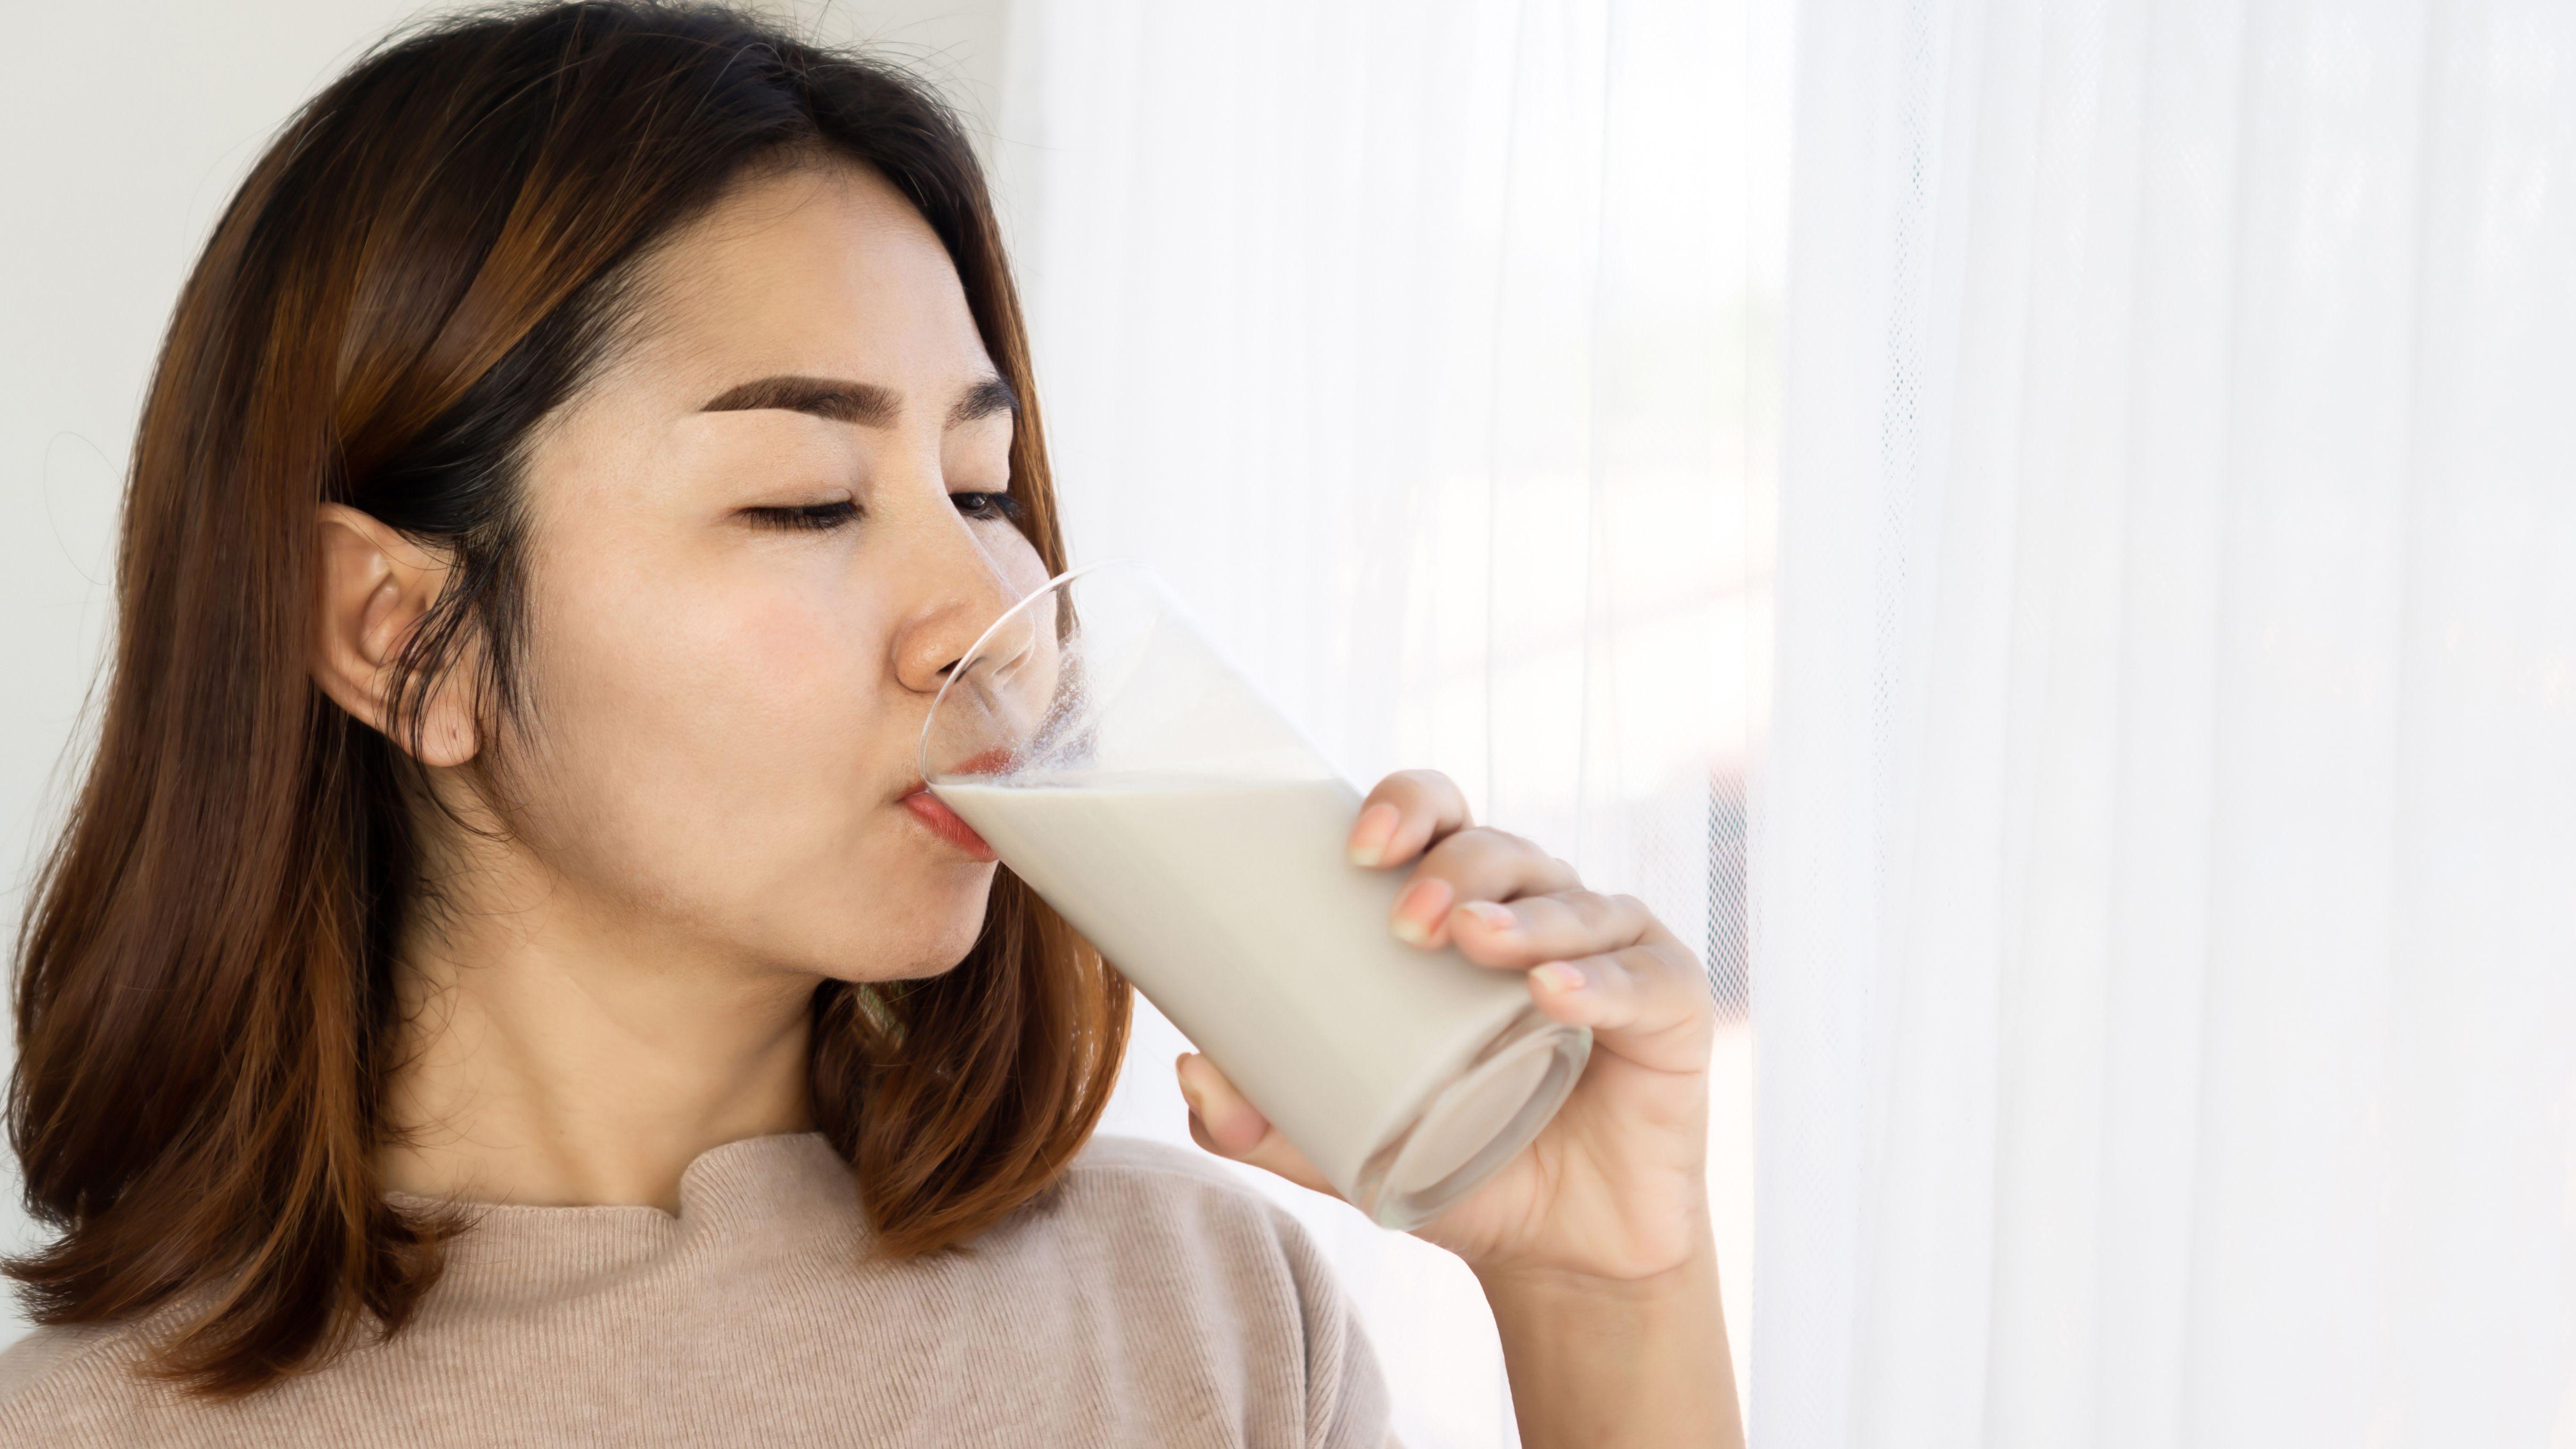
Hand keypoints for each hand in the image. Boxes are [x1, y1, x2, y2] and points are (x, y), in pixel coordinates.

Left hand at [1174, 768, 1715, 1281]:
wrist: (1562, 1253)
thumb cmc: (1464, 1163)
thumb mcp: (1354, 1146)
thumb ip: (1273, 1119)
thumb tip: (1192, 1069)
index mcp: (1470, 911)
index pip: (1444, 819)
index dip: (1407, 807)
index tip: (1355, 848)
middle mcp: (1545, 913)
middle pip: (1504, 848)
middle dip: (1451, 866)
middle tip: (1402, 919)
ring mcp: (1617, 955)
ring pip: (1574, 904)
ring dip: (1521, 916)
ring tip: (1472, 943)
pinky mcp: (1674, 1010)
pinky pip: (1645, 980)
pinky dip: (1600, 981)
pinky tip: (1557, 993)